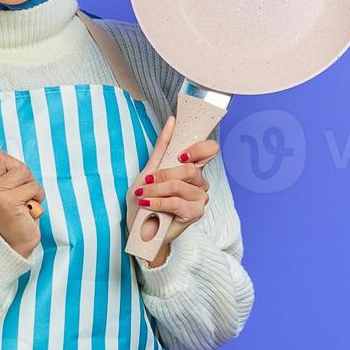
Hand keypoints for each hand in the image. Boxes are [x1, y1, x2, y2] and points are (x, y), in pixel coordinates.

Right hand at [0, 127, 44, 259]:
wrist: (15, 240)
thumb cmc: (12, 208)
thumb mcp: (2, 181)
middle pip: (3, 157)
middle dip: (19, 170)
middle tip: (16, 189)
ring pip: (21, 170)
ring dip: (30, 184)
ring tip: (24, 199)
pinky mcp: (5, 201)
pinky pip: (31, 185)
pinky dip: (37, 194)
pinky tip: (28, 207)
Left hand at [126, 115, 217, 265]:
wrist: (140, 229)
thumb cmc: (145, 201)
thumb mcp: (149, 170)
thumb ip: (163, 147)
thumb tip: (172, 120)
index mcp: (192, 169)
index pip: (209, 150)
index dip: (199, 148)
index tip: (181, 154)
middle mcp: (200, 183)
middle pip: (191, 169)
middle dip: (164, 174)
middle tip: (147, 181)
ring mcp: (199, 198)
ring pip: (180, 185)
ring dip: (156, 189)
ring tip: (143, 196)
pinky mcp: (195, 214)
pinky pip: (176, 202)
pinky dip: (158, 201)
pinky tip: (147, 204)